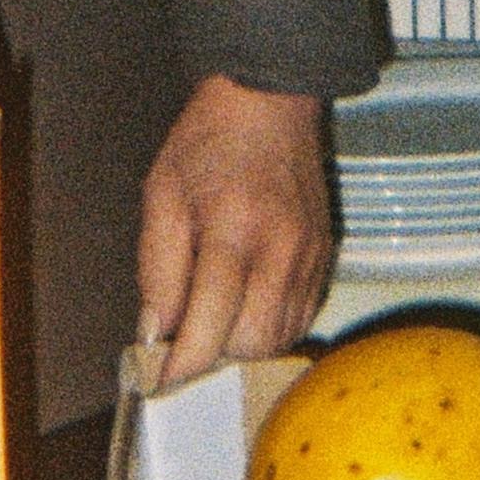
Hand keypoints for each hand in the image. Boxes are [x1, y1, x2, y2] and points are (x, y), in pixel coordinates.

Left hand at [131, 77, 333, 394]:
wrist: (269, 101)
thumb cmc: (209, 142)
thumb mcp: (162, 195)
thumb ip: (158, 269)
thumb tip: (155, 330)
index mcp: (233, 230)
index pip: (211, 324)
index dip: (182, 362)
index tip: (160, 378)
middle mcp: (280, 249)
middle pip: (250, 343)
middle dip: (212, 352)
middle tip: (185, 334)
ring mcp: (309, 255)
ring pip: (278, 338)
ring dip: (241, 343)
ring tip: (215, 315)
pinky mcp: (324, 256)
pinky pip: (299, 318)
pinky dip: (269, 326)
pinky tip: (246, 304)